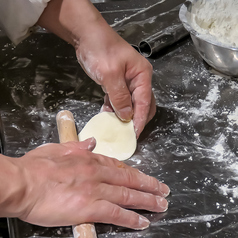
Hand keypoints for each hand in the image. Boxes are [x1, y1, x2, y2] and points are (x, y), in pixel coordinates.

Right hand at [16, 140, 168, 228]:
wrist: (22, 181)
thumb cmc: (36, 166)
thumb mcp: (58, 148)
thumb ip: (78, 146)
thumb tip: (91, 142)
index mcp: (89, 158)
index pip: (118, 165)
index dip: (134, 171)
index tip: (144, 176)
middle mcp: (97, 173)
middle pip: (129, 178)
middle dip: (149, 184)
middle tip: (163, 189)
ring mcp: (95, 190)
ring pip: (128, 195)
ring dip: (147, 200)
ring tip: (160, 203)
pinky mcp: (89, 208)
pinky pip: (116, 213)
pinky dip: (131, 218)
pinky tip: (143, 221)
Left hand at [37, 0, 155, 137]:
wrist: (86, 36)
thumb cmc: (101, 51)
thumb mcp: (110, 74)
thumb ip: (119, 96)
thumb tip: (127, 116)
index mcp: (142, 75)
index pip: (145, 102)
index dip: (140, 119)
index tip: (135, 134)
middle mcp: (138, 80)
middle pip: (142, 104)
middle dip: (136, 119)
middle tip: (128, 133)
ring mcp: (127, 82)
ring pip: (130, 104)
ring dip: (124, 115)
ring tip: (116, 127)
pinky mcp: (116, 84)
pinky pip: (118, 100)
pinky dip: (114, 108)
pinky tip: (107, 115)